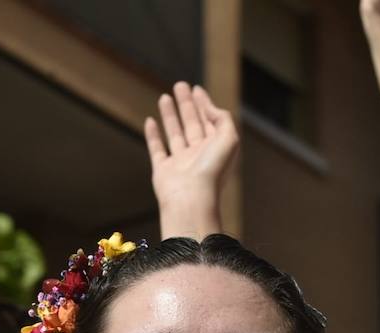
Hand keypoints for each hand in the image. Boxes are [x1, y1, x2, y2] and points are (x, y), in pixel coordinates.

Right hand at [145, 82, 237, 211]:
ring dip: (170, 115)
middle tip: (180, 85)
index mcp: (216, 149)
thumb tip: (209, 106)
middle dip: (187, 104)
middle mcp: (199, 155)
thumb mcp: (229, 138)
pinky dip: (153, 135)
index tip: (197, 88)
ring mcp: (180, 163)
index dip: (205, 104)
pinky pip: (157, 149)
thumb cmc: (212, 170)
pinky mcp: (163, 170)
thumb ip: (222, 118)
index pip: (211, 121)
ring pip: (175, 133)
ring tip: (165, 96)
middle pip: (193, 124)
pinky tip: (150, 120)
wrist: (191, 198)